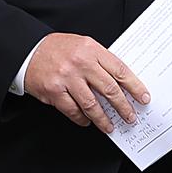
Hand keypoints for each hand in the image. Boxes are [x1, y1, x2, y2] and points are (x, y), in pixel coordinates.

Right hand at [24, 32, 150, 132]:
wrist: (28, 50)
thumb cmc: (57, 48)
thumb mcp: (82, 46)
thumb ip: (100, 60)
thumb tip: (120, 82)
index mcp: (91, 49)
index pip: (120, 70)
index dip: (134, 86)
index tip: (143, 97)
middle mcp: (80, 63)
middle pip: (109, 89)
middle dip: (123, 106)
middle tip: (130, 117)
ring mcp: (67, 78)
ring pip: (92, 104)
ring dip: (104, 119)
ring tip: (110, 126)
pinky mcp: (54, 91)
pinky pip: (73, 110)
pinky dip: (82, 119)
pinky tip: (87, 121)